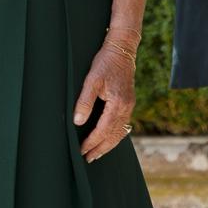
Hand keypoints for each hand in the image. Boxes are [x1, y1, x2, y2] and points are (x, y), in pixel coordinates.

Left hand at [73, 37, 135, 162]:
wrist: (122, 48)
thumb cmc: (106, 62)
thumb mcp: (92, 80)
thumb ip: (85, 101)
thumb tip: (78, 122)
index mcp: (117, 104)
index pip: (103, 130)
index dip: (92, 142)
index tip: (82, 151)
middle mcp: (126, 108)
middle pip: (114, 136)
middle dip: (101, 148)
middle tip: (89, 158)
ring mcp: (129, 105)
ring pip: (121, 132)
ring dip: (109, 144)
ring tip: (97, 152)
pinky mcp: (129, 102)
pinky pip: (123, 124)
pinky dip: (115, 134)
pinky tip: (109, 136)